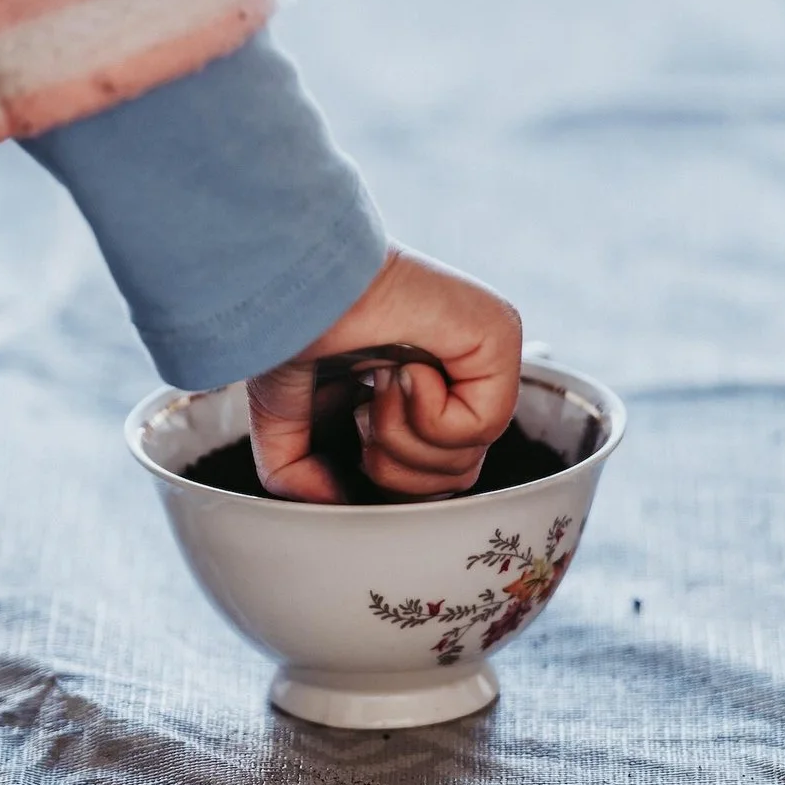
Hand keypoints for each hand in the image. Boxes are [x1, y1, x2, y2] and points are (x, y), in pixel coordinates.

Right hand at [246, 248, 521, 502]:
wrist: (294, 280)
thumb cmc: (287, 325)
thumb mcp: (285, 414)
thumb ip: (300, 473)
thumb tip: (336, 504)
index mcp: (417, 382)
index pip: (433, 471)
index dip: (390, 479)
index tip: (351, 438)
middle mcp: (456, 369)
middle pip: (452, 479)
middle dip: (394, 469)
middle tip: (361, 411)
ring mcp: (482, 352)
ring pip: (466, 462)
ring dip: (404, 439)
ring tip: (378, 385)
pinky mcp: (499, 336)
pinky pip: (480, 426)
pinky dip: (426, 413)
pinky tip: (402, 369)